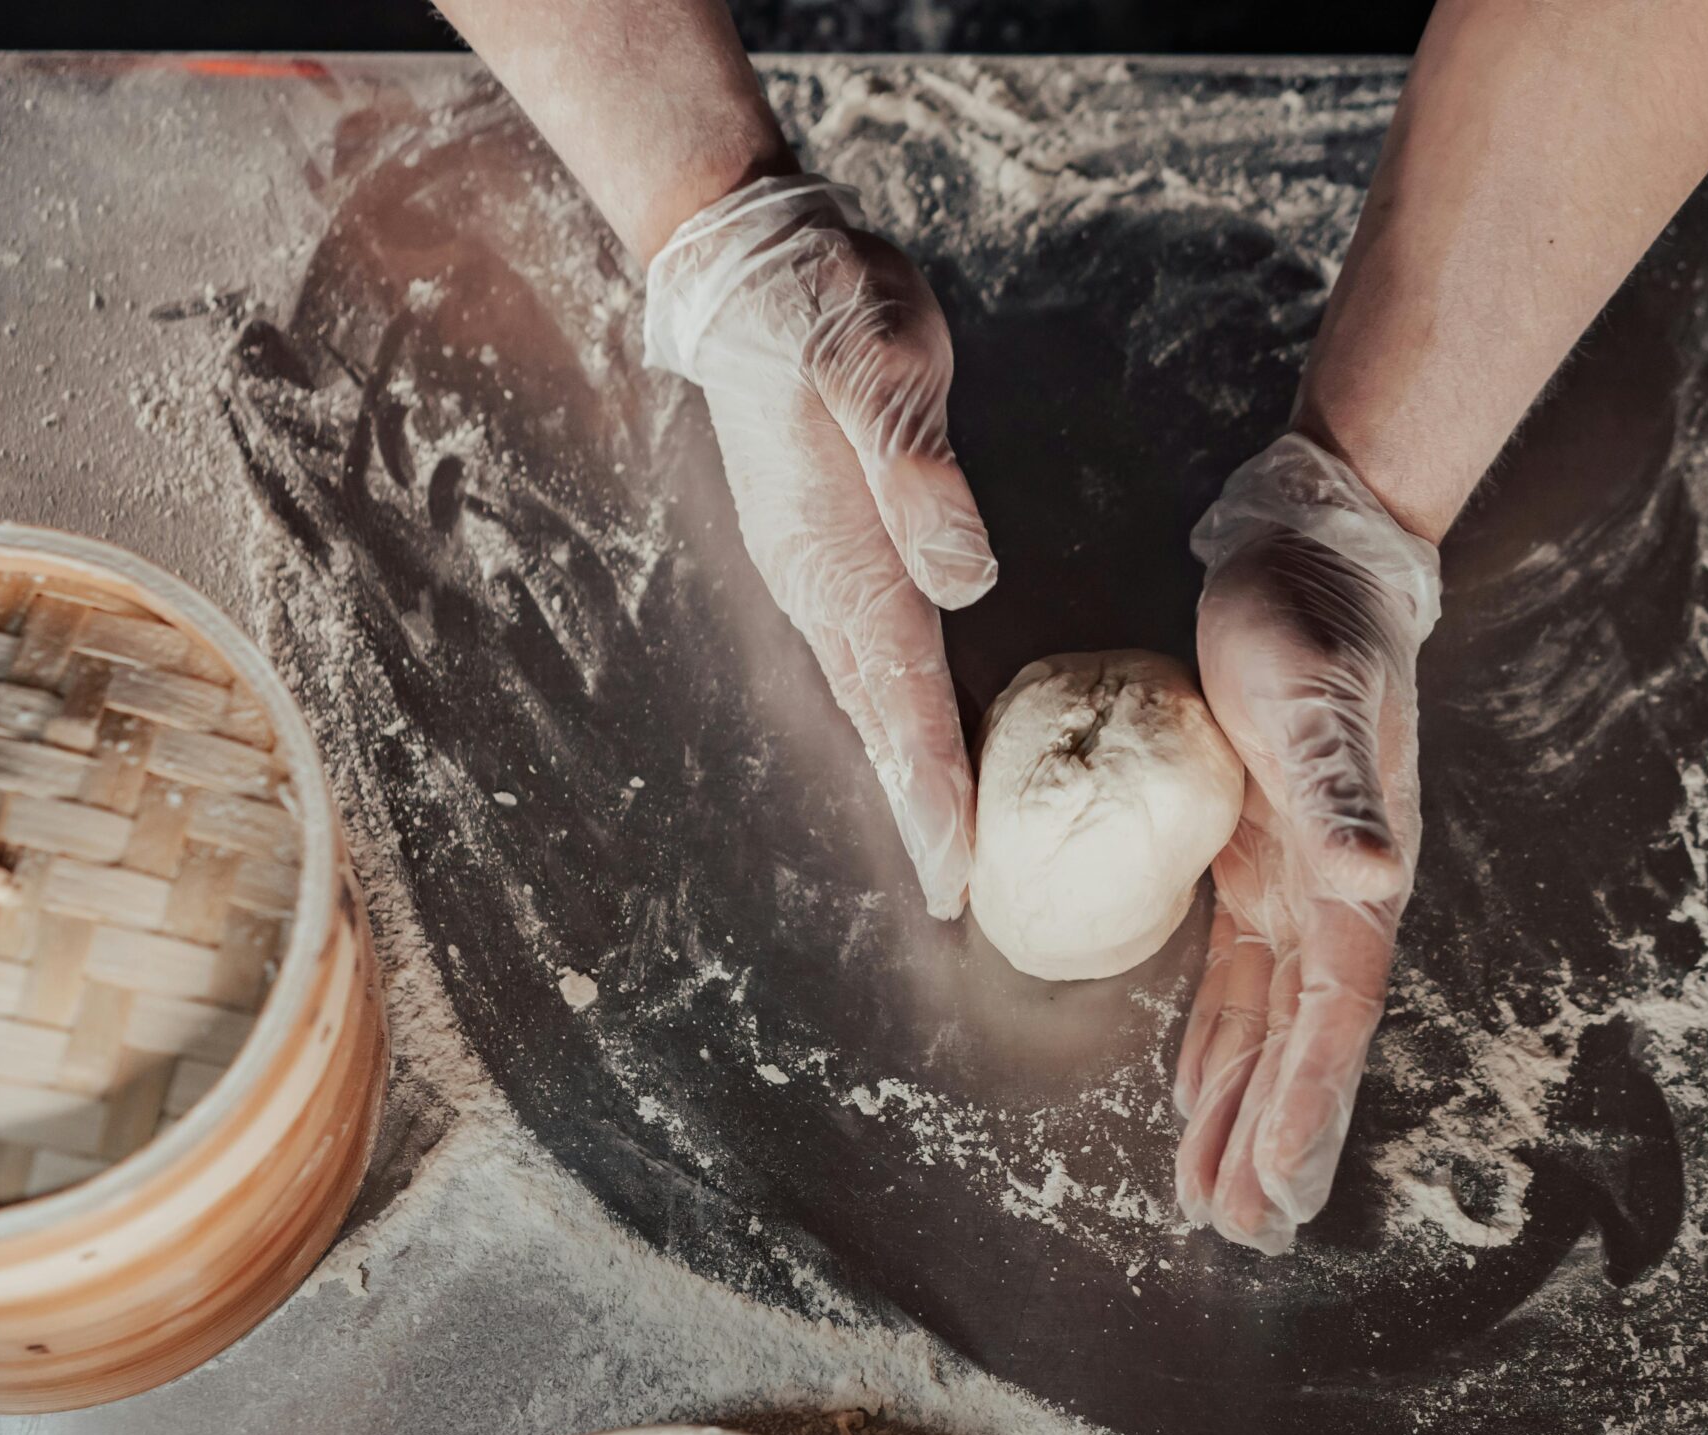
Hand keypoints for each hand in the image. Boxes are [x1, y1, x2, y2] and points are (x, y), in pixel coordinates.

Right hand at [645, 176, 995, 916]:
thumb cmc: (821, 305)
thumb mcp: (877, 358)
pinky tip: (917, 742)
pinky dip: (892, 713)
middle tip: (953, 895)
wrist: (745, 265)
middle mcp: (820, 578)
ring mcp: (812, 568)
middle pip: (878, 716)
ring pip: (866, 694)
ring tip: (940, 846)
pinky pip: (863, 656)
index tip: (958, 864)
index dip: (932, 780)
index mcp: (843, 547)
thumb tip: (961, 570)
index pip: (900, 689)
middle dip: (916, 807)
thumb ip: (916, 466)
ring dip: (902, 771)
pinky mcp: (820, 547)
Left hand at [1172, 435, 1442, 1253]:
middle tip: (1241, 1231)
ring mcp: (1294, 876)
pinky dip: (1218, 1036)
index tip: (1277, 1192)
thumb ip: (1338, 787)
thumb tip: (1375, 878)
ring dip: (1242, 1104)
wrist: (1310, 545)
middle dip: (1273, 1135)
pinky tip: (1196, 1086)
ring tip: (1212, 1190)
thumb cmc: (1310, 618)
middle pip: (1302, 1040)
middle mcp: (1333, 889)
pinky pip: (1237, 972)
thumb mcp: (1310, 692)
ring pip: (1267, 1020)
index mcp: (1354, 869)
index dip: (1305, 1105)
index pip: (1331, 1014)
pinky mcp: (1251, 854)